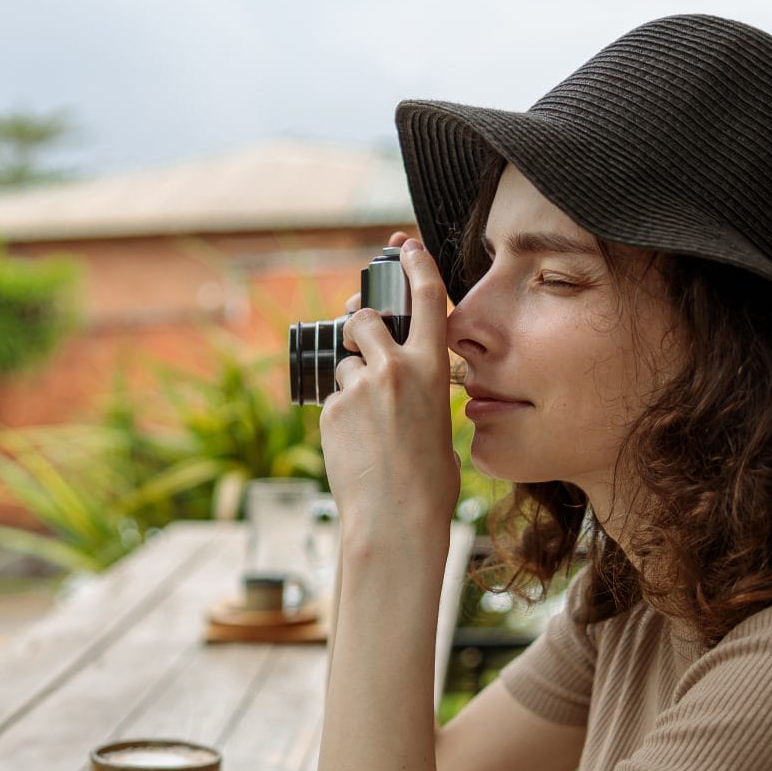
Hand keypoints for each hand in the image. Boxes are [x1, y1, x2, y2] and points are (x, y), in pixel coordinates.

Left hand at [319, 234, 455, 559]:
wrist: (395, 519)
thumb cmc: (429, 483)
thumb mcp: (440, 424)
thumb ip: (420, 390)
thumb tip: (399, 384)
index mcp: (431, 369)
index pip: (426, 297)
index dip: (414, 266)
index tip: (404, 251)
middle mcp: (393, 369)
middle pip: (364, 318)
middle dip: (359, 326)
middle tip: (363, 344)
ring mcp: (358, 388)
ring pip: (345, 364)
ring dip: (351, 380)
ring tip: (369, 423)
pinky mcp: (331, 410)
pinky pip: (333, 399)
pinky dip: (341, 414)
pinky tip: (356, 445)